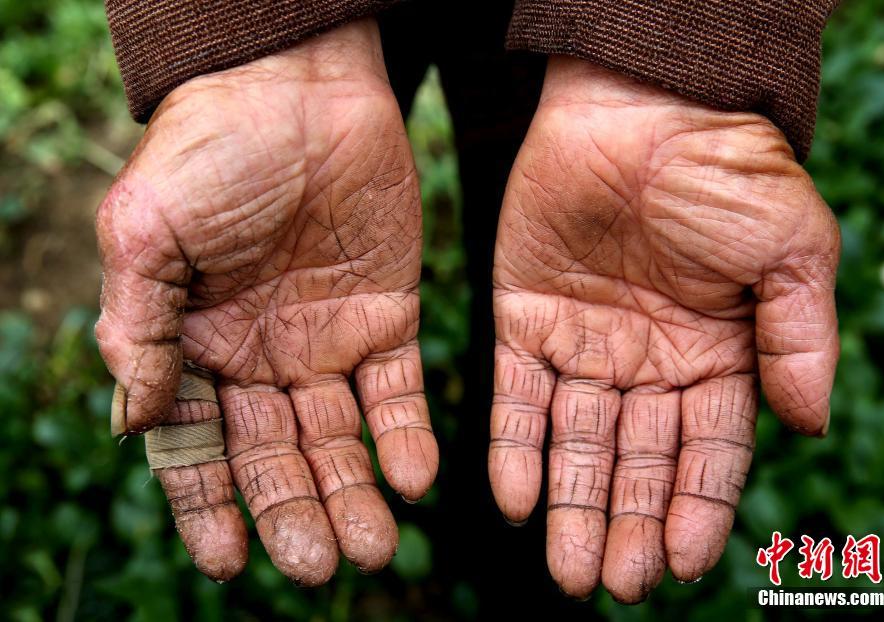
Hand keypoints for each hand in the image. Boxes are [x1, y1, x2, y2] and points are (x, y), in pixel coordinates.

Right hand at [95, 19, 437, 584]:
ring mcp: (326, 343)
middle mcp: (261, 359)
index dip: (210, 507)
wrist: (300, 89)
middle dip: (296, 512)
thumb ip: (138, 327)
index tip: (229, 563)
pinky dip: (408, 438)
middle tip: (318, 566)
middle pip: (277, 457)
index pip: (199, 448)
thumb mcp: (146, 231)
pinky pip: (399, 392)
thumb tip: (137, 424)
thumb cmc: (211, 150)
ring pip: (341, 439)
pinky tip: (416, 480)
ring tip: (375, 549)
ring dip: (356, 495)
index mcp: (195, 347)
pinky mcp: (388, 318)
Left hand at [489, 57, 838, 600]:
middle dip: (625, 525)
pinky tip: (513, 502)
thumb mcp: (790, 250)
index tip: (677, 566)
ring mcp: (583, 344)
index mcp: (717, 355)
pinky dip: (513, 447)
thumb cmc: (724, 169)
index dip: (694, 511)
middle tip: (610, 586)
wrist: (638, 102)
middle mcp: (648, 363)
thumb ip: (799, 340)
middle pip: (636, 462)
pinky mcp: (522, 319)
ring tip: (565, 573)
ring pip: (576, 443)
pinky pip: (515, 396)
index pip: (707, 454)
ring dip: (570, 506)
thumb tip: (810, 429)